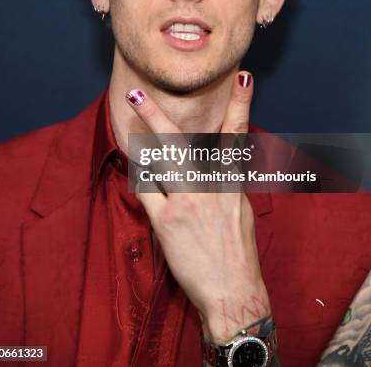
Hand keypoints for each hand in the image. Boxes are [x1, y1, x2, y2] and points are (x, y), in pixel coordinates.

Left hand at [125, 72, 270, 344]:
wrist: (233, 292)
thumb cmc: (238, 253)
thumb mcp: (239, 211)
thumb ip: (224, 185)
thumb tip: (213, 168)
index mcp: (230, 183)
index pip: (236, 137)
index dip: (240, 104)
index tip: (243, 77)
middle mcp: (208, 187)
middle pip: (180, 143)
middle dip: (158, 115)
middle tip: (139, 93)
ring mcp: (186, 202)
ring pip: (156, 162)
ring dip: (140, 139)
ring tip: (128, 120)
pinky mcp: (167, 221)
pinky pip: (146, 192)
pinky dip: (141, 179)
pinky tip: (136, 168)